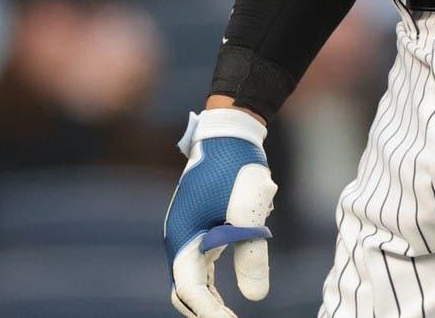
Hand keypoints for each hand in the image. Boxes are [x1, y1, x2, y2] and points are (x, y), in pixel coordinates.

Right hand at [166, 107, 277, 316]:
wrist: (228, 135)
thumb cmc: (237, 168)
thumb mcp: (250, 211)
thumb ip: (252, 255)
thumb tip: (256, 298)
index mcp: (183, 237)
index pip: (191, 290)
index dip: (211, 312)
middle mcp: (178, 240)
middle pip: (185, 292)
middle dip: (206, 311)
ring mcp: (185, 236)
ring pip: (191, 282)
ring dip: (209, 302)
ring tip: (230, 316)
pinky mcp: (197, 231)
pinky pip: (199, 268)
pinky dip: (211, 286)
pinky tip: (229, 295)